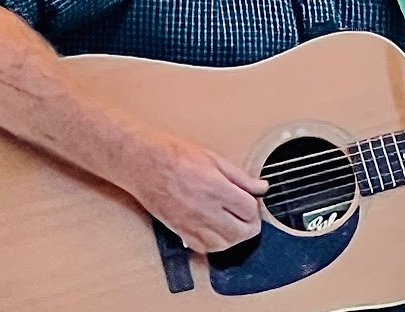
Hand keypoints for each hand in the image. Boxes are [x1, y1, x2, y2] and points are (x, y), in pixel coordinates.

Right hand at [128, 135, 268, 253]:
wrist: (143, 164)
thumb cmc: (174, 155)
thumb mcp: (213, 158)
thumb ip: (240, 177)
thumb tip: (261, 187)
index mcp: (216, 188)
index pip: (250, 209)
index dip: (256, 206)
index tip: (254, 199)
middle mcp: (205, 210)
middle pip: (242, 232)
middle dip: (251, 225)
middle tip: (248, 213)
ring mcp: (192, 224)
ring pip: (225, 245)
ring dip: (235, 236)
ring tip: (234, 222)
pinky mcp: (180, 231)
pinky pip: (205, 248)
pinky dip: (216, 244)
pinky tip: (217, 230)